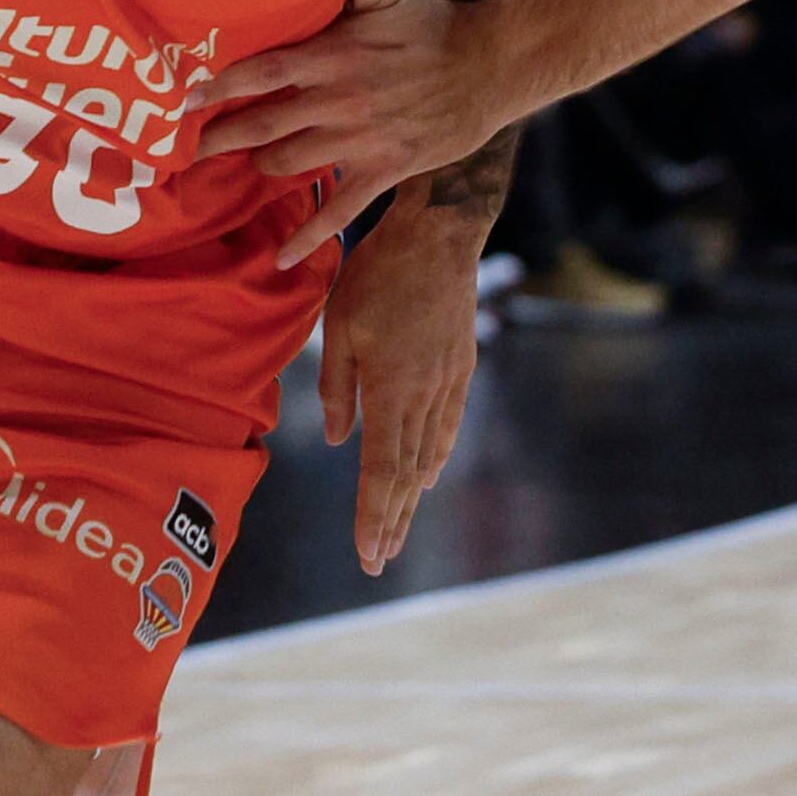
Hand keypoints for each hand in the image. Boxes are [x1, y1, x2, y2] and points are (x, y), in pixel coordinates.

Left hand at [192, 0, 512, 267]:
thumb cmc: (433, 25)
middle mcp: (339, 99)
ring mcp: (361, 139)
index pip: (262, 71)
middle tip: (193, 149)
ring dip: (258, 170)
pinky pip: (341, 211)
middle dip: (222, 138)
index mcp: (333, 55)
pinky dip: (309, 238)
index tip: (188, 98)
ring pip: (290, 164)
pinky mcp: (385, 169)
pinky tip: (282, 257)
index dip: (221, 86)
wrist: (490, 67)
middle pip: (263, 124)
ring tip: (237, 171)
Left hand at [316, 209, 479, 571]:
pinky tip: (429, 477)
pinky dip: (434, 459)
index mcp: (393, 390)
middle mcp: (426, 396)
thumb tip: (335, 440)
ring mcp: (449, 384)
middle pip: (408, 474)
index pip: (381, 470)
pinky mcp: (461, 369)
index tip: (367, 553)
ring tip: (398, 531)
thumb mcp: (340, 325)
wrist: (441, 235)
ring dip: (412, 498)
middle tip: (379, 560)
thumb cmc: (378, 273)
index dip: (373, 515)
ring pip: (429, 455)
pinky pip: (447, 427)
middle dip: (391, 521)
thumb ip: (336, 387)